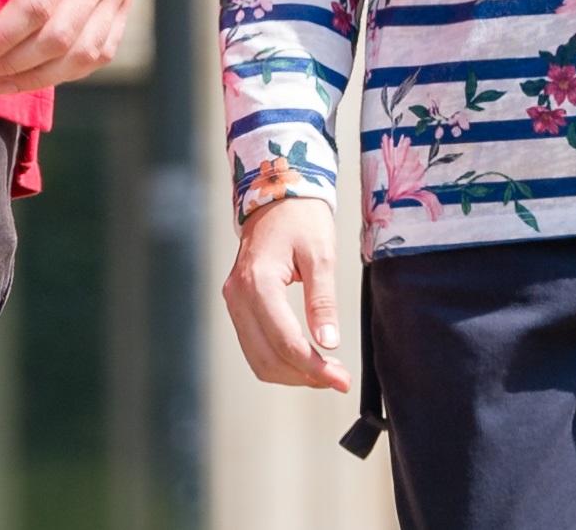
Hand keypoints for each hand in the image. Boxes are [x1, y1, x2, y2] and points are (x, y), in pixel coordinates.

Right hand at [218, 192, 351, 392]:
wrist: (276, 196)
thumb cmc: (301, 219)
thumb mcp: (321, 256)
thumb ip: (322, 301)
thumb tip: (328, 344)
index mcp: (258, 281)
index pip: (285, 341)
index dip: (314, 368)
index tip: (341, 380)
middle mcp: (238, 295)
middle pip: (268, 357)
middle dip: (304, 376)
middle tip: (339, 379)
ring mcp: (234, 301)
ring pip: (258, 359)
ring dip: (292, 373)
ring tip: (325, 372)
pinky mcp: (238, 305)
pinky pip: (254, 346)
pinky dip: (279, 360)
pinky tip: (305, 359)